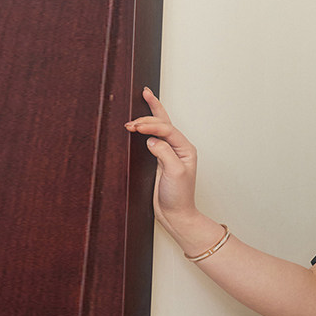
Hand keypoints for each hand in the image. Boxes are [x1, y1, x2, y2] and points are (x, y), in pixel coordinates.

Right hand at [125, 87, 198, 225]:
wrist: (175, 214)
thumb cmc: (179, 196)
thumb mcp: (174, 173)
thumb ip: (164, 153)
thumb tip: (151, 139)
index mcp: (185, 149)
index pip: (167, 129)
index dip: (151, 126)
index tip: (135, 128)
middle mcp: (178, 148)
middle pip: (163, 123)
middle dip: (146, 118)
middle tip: (130, 123)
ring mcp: (168, 152)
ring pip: (159, 126)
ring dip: (147, 116)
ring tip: (140, 102)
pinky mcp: (159, 158)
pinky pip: (152, 137)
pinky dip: (145, 127)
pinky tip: (139, 121)